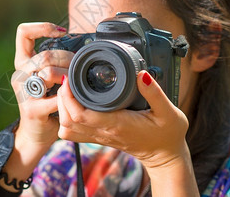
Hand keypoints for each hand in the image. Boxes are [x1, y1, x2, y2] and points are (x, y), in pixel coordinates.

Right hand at [12, 22, 73, 146]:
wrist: (37, 134)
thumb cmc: (48, 103)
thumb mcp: (49, 78)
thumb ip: (57, 62)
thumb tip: (81, 46)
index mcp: (22, 63)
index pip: (24, 32)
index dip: (43, 27)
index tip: (61, 33)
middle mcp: (20, 74)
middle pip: (44, 54)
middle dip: (67, 59)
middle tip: (78, 68)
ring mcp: (24, 92)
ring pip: (48, 72)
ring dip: (68, 76)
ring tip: (75, 83)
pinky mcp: (32, 109)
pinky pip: (56, 96)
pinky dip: (68, 96)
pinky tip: (73, 98)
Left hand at [57, 70, 188, 168]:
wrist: (165, 155)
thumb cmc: (167, 134)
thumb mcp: (168, 112)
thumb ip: (154, 93)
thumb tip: (141, 74)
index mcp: (116, 124)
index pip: (81, 114)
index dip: (69, 97)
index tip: (70, 78)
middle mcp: (104, 132)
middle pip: (68, 121)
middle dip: (62, 99)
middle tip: (68, 79)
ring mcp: (100, 136)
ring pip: (68, 129)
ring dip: (62, 109)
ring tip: (68, 90)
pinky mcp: (99, 137)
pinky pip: (73, 133)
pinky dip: (66, 119)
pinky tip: (72, 104)